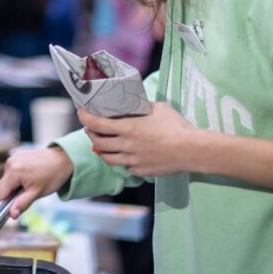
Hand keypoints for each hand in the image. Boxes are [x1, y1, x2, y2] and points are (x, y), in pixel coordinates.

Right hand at [0, 147, 72, 218]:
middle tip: (26, 195)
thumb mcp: (37, 193)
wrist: (63, 159)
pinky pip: (11, 171)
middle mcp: (10, 162)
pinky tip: (30, 177)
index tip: (12, 208)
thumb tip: (11, 214)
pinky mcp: (16, 155)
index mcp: (13, 171)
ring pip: (6, 180)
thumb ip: (22, 204)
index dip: (3, 204)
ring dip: (14, 186)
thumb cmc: (53, 176)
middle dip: (10, 195)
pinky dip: (17, 178)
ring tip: (30, 185)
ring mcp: (13, 157)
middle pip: (1, 187)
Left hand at [80, 102, 198, 175]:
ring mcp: (132, 160)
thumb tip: (136, 103)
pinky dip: (120, 160)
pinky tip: (123, 155)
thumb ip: (143, 107)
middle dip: (90, 134)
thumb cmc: (176, 126)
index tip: (81, 113)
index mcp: (128, 128)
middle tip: (90, 128)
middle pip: (98, 142)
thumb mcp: (158, 108)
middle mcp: (126, 146)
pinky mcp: (140, 171)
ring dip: (101, 150)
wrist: (191, 150)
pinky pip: (124, 166)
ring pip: (107, 158)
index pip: (96, 124)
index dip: (84, 118)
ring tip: (101, 144)